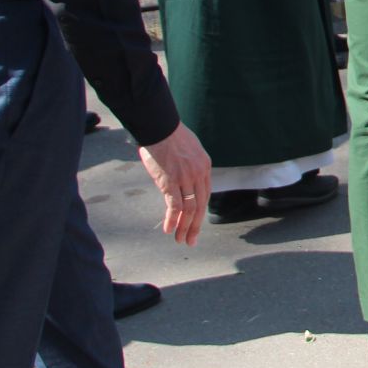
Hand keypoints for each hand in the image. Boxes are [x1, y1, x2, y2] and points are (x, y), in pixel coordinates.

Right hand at [138, 124, 211, 245]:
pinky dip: (172, 219)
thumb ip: (191, 166)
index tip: (196, 223)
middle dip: (196, 226)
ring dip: (184, 227)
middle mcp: (199, 174)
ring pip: (189, 209)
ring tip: (180, 240)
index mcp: (205, 166)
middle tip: (191, 240)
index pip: (205, 195)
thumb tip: (185, 179)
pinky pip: (174, 206)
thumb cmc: (171, 136)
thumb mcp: (190, 150)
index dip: (201, 211)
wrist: (161, 127)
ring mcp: (186, 179)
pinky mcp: (171, 182)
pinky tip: (168, 229)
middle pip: (200, 206)